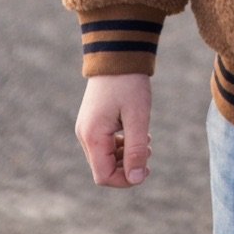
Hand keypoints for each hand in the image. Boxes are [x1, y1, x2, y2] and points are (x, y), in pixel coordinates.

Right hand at [75, 73, 152, 187]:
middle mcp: (85, 135)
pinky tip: (137, 132)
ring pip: (106, 156)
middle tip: (148, 148)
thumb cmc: (129, 83)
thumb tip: (136, 179)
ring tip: (146, 140)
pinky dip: (122, 144)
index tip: (146, 169)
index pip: (104, 176)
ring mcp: (87, 128)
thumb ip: (136, 149)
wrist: (118, 54)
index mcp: (93, 136)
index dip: (125, 180)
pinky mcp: (93, 121)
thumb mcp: (138, 116)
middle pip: (104, 168)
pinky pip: (106, 144)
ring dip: (126, 155)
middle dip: (128, 165)